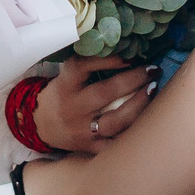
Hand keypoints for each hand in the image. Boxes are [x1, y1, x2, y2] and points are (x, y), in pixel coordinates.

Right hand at [34, 56, 154, 152]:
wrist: (42, 127)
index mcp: (64, 86)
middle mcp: (72, 109)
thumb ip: (88, 64)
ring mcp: (82, 131)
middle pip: (105, 93)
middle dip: (133, 80)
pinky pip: (117, 143)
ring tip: (153, 90)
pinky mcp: (91, 148)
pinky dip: (134, 132)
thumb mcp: (67, 76)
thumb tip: (125, 46)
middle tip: (152, 70)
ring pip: (115, 121)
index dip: (106, 60)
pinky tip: (148, 118)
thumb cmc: (62, 95)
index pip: (81, 67)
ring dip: (138, 105)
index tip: (129, 56)